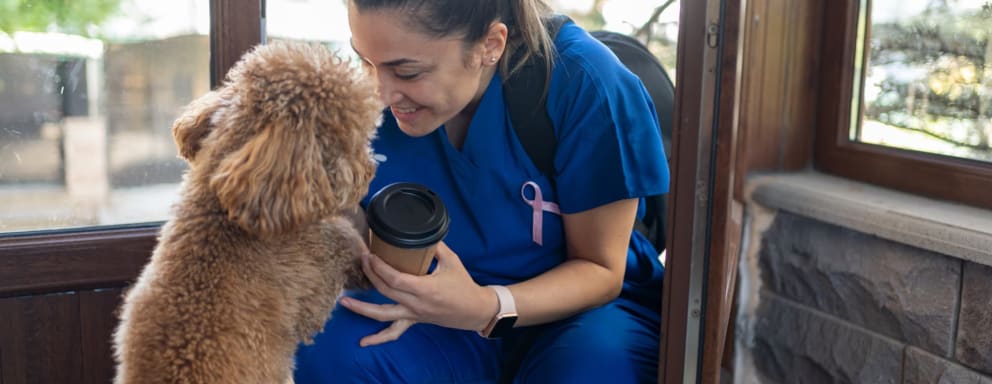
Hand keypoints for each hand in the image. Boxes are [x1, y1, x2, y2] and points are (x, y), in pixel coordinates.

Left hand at [339, 242, 497, 346]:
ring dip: (361, 308)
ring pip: (382, 315)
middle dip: (370, 274)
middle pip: (385, 291)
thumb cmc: (463, 285)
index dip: (379, 267)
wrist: (473, 310)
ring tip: (344, 301)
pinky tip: (363, 342)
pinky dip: (378, 338)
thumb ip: (436, 246)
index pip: (395, 279)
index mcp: (425, 289)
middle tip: (362, 260)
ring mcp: (412, 315)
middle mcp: (416, 304)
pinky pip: (393, 332)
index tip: (370, 255)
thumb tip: (419, 231)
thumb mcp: (452, 261)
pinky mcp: (413, 320)